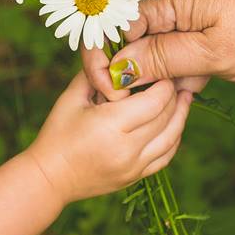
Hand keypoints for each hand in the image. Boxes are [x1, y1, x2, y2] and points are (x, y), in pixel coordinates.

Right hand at [24, 73, 192, 201]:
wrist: (49, 178)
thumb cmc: (57, 133)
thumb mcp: (71, 97)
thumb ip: (96, 75)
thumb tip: (120, 57)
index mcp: (110, 125)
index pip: (155, 101)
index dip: (164, 85)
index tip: (164, 72)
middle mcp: (127, 148)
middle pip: (166, 117)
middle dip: (174, 96)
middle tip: (176, 80)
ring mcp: (134, 166)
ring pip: (172, 138)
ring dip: (181, 116)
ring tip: (185, 98)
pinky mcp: (135, 177)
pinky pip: (165, 156)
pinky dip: (174, 138)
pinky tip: (175, 123)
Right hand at [82, 0, 234, 100]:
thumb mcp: (215, 54)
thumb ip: (163, 60)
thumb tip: (117, 69)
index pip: (113, 26)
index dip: (108, 61)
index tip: (115, 95)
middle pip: (129, 36)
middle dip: (133, 71)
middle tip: (147, 100)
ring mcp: (187, 8)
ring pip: (153, 47)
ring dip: (159, 74)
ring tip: (179, 92)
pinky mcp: (203, 22)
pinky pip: (176, 47)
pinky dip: (181, 69)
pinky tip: (194, 86)